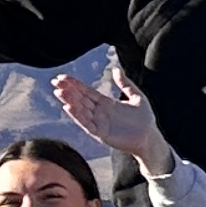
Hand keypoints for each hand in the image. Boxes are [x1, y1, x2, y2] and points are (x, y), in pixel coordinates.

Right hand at [50, 57, 174, 172]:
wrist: (150, 138)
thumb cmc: (145, 120)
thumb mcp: (136, 97)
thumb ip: (125, 83)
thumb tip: (116, 69)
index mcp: (106, 103)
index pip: (87, 91)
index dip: (75, 84)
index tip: (62, 77)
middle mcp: (100, 112)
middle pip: (81, 99)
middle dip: (68, 91)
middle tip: (55, 82)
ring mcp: (99, 123)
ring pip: (81, 110)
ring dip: (70, 101)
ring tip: (59, 92)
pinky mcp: (101, 133)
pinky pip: (86, 124)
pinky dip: (77, 116)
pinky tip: (69, 108)